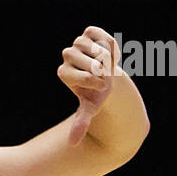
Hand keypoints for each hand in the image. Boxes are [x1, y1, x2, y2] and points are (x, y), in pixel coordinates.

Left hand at [57, 26, 119, 145]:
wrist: (106, 79)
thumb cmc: (96, 96)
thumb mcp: (90, 109)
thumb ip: (81, 122)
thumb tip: (72, 143)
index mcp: (64, 73)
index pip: (74, 73)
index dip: (91, 81)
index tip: (101, 86)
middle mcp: (68, 56)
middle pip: (82, 58)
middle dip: (98, 69)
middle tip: (106, 76)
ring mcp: (78, 43)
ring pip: (92, 46)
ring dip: (105, 58)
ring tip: (109, 67)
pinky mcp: (89, 32)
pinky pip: (99, 34)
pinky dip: (110, 44)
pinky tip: (112, 55)